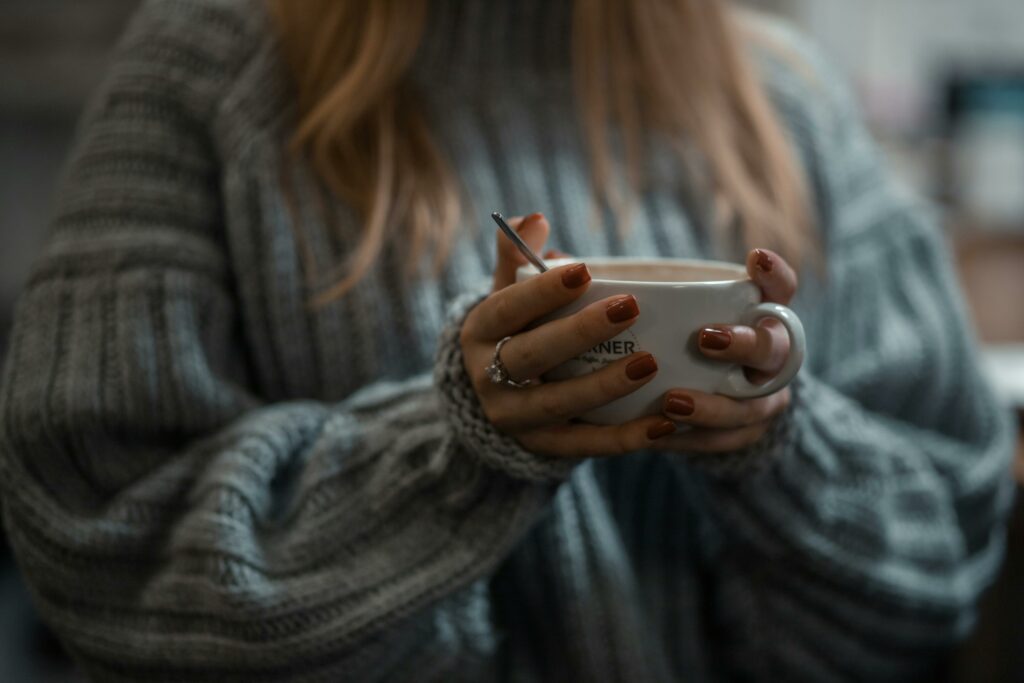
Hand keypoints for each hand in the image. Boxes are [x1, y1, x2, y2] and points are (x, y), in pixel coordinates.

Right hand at [461, 213, 679, 457]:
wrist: (496, 395)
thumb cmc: (516, 328)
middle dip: (579, 333)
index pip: (506, 309)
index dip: (541, 292)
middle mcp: (487, 376)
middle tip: (630, 308)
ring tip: (650, 363)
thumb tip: (534, 219)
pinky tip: (664, 422)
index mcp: (478, 331)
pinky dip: (625, 438)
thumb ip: (517, 255)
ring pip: (558, 404)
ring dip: (605, 386)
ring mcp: (514, 418)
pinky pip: (586, 446)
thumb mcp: (507, 292)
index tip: (583, 270)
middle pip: (530, 356)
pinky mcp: (544, 448)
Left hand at [656, 249, 797, 452]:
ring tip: (670, 402)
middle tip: (704, 339)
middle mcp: (772, 356)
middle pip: (774, 348)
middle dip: (744, 343)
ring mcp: (764, 398)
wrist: (716, 394)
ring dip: (712, 406)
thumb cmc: (684, 334)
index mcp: (761, 314)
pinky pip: (724, 442)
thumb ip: (639, 284)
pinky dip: (692, 438)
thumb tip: (560, 257)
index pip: (781, 289)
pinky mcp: (746, 434)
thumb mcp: (675, 306)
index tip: (755, 258)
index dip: (775, 274)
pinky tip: (658, 433)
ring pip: (751, 405)